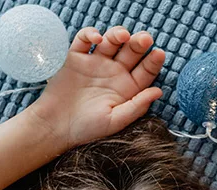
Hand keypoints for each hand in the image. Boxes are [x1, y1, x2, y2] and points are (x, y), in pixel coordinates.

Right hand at [24, 26, 165, 150]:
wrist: (57, 127)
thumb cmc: (88, 128)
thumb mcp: (116, 121)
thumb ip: (137, 106)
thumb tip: (158, 91)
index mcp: (128, 87)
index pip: (145, 70)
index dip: (153, 61)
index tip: (159, 54)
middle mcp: (114, 72)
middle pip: (131, 51)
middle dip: (139, 43)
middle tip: (145, 39)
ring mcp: (96, 63)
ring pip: (111, 41)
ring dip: (118, 34)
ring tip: (122, 36)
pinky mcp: (76, 58)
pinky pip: (84, 40)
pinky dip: (90, 34)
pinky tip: (97, 38)